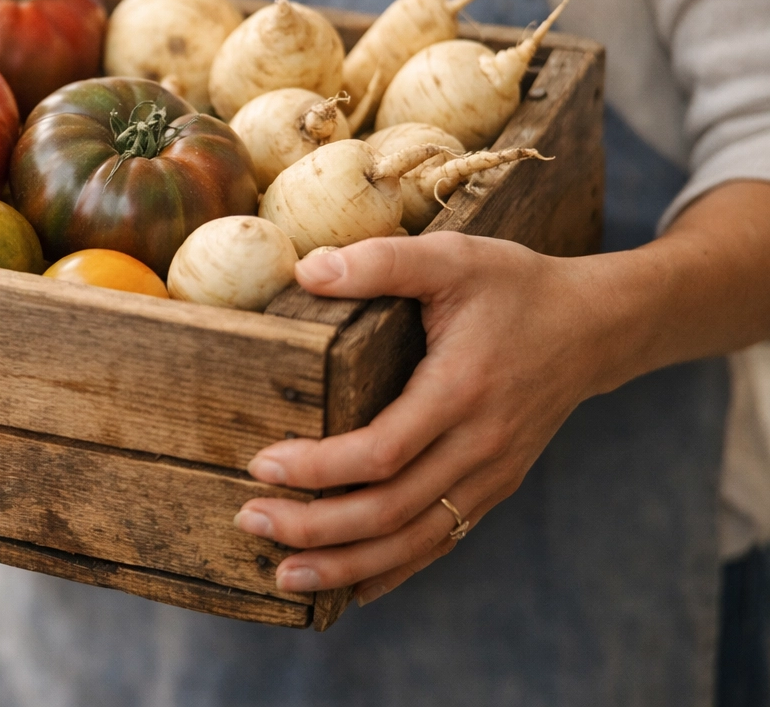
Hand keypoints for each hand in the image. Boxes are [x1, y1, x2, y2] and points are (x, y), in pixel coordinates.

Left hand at [232, 233, 635, 604]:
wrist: (596, 327)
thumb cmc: (514, 287)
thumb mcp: (453, 256)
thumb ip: (382, 261)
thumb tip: (307, 270)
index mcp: (462, 392)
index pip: (381, 452)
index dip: (318, 469)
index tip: (260, 464)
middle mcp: (479, 447)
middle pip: (390, 511)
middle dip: (315, 527)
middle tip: (249, 520)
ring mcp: (490, 476)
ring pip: (414, 541)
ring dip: (346, 564)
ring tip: (285, 575)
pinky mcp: (493, 488)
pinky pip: (440, 541)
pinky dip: (392, 570)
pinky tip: (348, 588)